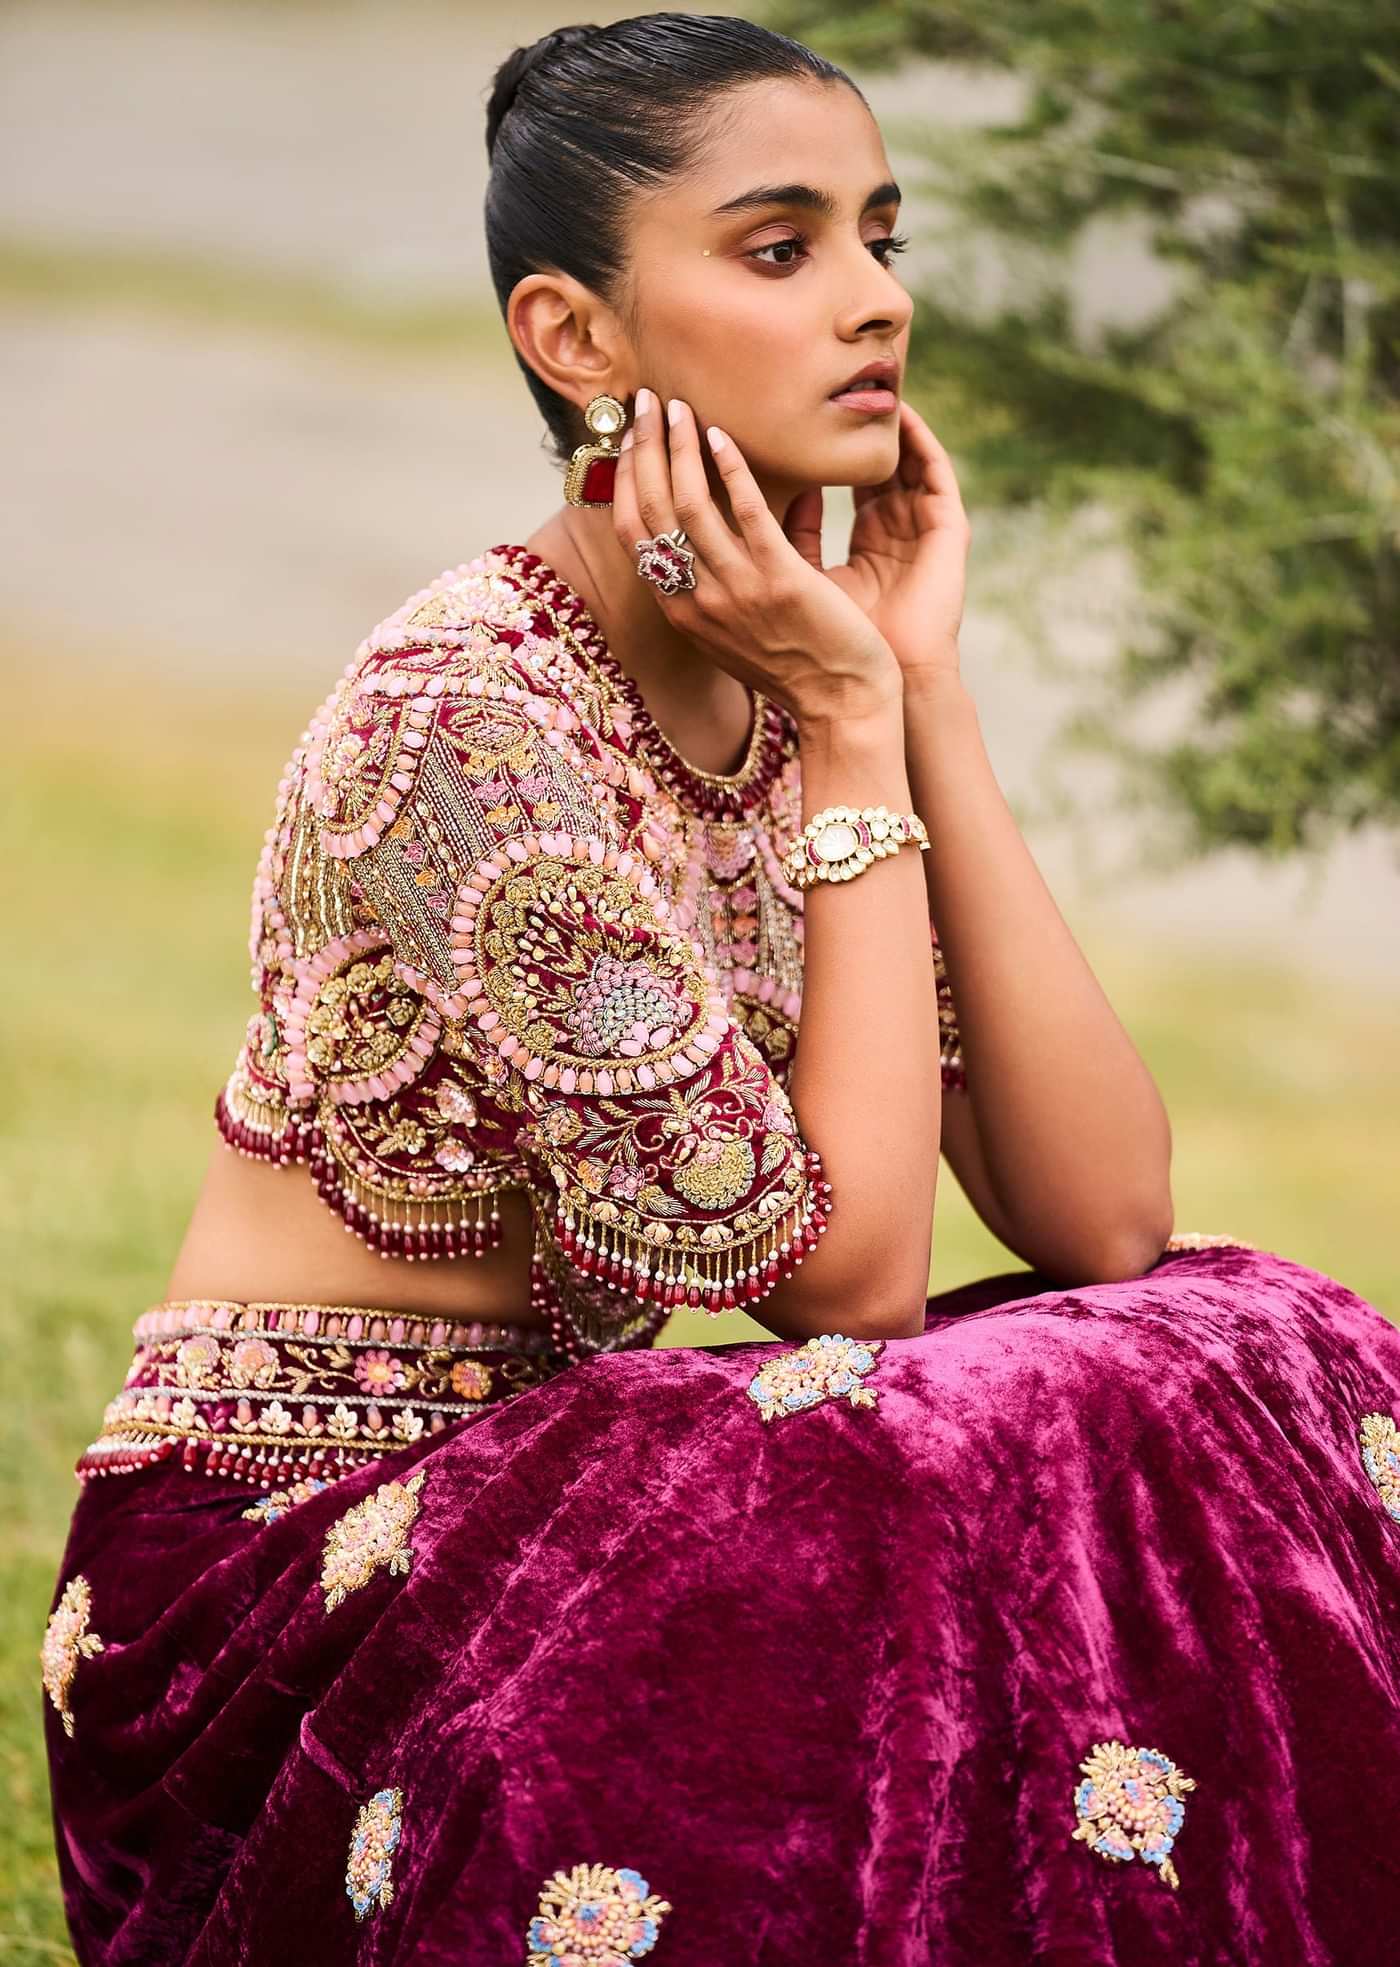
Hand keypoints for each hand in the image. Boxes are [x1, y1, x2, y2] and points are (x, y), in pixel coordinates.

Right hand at [612, 390, 900, 725]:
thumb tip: (723, 518)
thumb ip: (721, 578)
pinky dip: (730, 468)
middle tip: (645, 402)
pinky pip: (747, 511)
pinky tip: (722, 434)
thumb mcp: (739, 628)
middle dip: (642, 449)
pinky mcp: (778, 581)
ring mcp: (735, 591)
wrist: (841, 706)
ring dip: (679, 447)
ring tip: (678, 407)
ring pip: (689, 504)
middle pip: (651, 512)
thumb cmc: (797, 665)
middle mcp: (697, 601)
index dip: (624, 479)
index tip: (629, 438)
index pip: (632, 534)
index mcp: (682, 611)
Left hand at [782, 400, 970, 685]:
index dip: (826, 451)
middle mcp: (899, 528)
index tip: (791, 418)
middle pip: (878, 462)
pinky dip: (918, 439)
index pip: (849, 482)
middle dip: (856, 427)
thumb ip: (789, 538)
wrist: (873, 687)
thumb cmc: (834, 646)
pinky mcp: (949, 529)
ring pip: (907, 458)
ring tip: (861, 381)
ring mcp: (926, 526)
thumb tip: (752, 496)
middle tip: (828, 382)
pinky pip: (935, 470)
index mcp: (869, 542)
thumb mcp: (802, 580)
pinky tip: (900, 411)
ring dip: (886, 423)